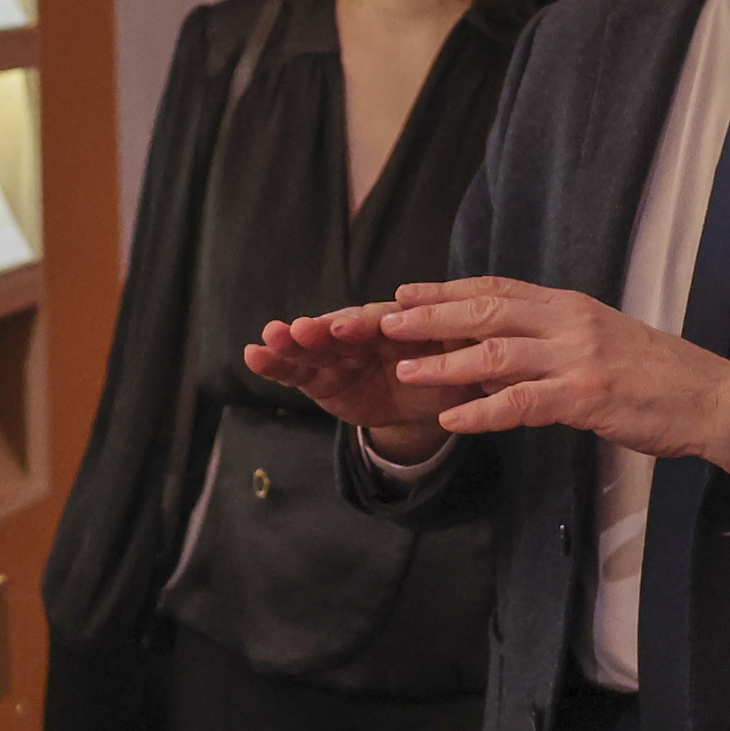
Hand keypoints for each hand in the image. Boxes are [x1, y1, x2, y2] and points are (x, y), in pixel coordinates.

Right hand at [241, 302, 467, 460]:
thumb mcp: (462, 377)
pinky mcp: (318, 378)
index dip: (367, 326)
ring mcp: (339, 355)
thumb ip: (460, 364)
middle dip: (323, 330)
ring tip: (270, 337)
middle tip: (304, 331)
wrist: (424, 406)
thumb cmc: (447, 382)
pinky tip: (253, 354)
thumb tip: (476, 356)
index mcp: (403, 328)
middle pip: (343, 329)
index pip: (385, 323)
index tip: (350, 328)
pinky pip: (295, 371)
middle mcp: (366, 335)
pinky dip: (275, 364)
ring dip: (292, 342)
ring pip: (314, 347)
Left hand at [376, 276, 729, 460]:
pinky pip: (523, 403)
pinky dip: (483, 410)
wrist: (714, 398)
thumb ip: (557, 334)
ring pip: (497, 353)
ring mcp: (578, 358)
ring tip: (405, 370)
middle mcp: (570, 322)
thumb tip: (510, 336)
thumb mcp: (603, 338)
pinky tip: (453, 419)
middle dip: (431, 316)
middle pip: (486, 311)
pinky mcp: (587, 396)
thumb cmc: (659, 376)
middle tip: (385, 321)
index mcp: (570, 305)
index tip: (406, 292)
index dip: (448, 290)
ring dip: (446, 363)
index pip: (498, 288)